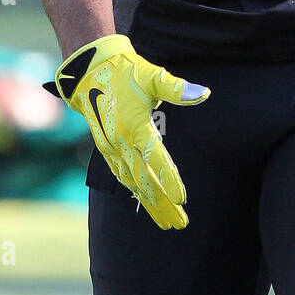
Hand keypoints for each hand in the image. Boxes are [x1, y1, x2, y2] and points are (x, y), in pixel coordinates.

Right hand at [52, 34, 209, 228]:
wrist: (91, 71)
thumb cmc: (127, 72)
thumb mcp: (153, 76)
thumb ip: (177, 88)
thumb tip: (203, 93)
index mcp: (134, 125)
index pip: (156, 159)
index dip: (169, 179)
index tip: (182, 199)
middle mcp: (121, 141)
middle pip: (144, 180)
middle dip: (163, 203)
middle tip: (180, 223)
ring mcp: (111, 147)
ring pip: (132, 182)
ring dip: (150, 203)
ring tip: (166, 221)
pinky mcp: (106, 148)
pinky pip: (121, 175)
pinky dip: (133, 191)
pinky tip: (144, 201)